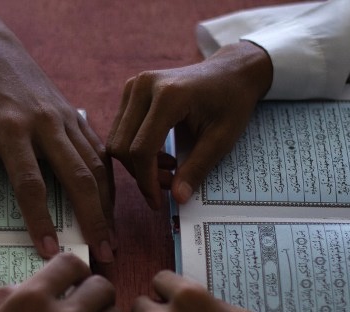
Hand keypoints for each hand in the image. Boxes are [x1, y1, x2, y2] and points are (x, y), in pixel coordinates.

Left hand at [0, 4, 114, 261]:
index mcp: (11, 128)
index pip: (31, 183)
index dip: (41, 220)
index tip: (49, 251)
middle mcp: (46, 123)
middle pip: (78, 177)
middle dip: (94, 219)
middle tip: (104, 253)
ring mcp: (66, 118)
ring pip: (97, 166)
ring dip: (107, 205)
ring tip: (112, 238)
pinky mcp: (76, 116)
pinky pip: (99, 151)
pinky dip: (108, 181)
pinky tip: (110, 206)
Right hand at [107, 42, 271, 209]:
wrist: (231, 71)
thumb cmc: (231, 102)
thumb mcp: (221, 140)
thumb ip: (197, 169)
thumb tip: (178, 198)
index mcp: (168, 95)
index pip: (141, 149)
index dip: (147, 181)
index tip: (158, 202)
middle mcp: (144, 86)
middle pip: (123, 146)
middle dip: (141, 174)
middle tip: (169, 185)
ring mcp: (134, 85)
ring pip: (118, 140)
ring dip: (137, 164)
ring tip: (169, 170)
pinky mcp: (131, 90)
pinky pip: (121, 130)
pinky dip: (136, 150)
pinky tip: (161, 155)